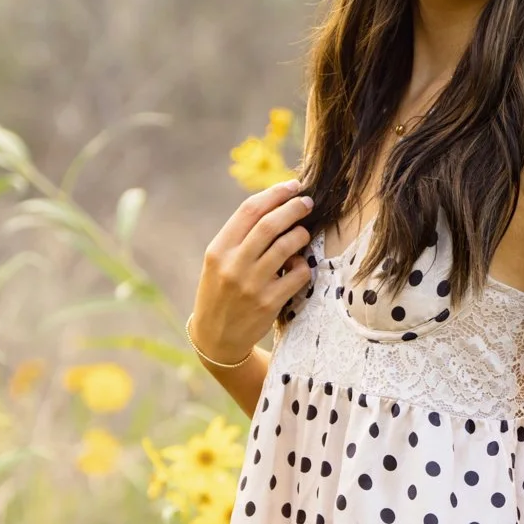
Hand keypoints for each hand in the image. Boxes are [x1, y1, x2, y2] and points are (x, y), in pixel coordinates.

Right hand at [191, 177, 315, 362]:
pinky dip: (303, 265)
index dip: (274, 193)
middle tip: (307, 203)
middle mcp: (233, 265)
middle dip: (294, 208)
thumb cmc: (221, 291)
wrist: (216, 337)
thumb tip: (276, 205)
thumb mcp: (218, 261)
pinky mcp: (269, 303)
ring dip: (301, 235)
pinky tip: (299, 265)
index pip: (249, 210)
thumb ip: (240, 236)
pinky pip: (297, 274)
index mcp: (218, 249)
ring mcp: (251, 285)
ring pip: (287, 246)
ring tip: (303, 233)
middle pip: (270, 224)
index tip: (292, 186)